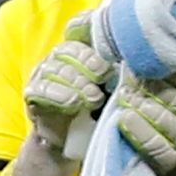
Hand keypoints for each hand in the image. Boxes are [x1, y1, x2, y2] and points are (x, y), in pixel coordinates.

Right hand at [13, 31, 113, 175]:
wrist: (75, 140)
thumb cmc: (102, 110)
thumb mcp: (116, 90)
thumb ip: (122, 74)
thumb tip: (142, 62)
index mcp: (81, 51)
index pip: (81, 35)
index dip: (93, 45)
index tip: (109, 62)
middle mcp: (59, 58)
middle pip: (67, 50)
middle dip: (86, 64)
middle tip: (102, 79)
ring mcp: (43, 74)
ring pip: (53, 68)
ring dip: (75, 81)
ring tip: (93, 98)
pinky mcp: (33, 94)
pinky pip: (39, 88)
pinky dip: (57, 94)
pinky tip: (73, 102)